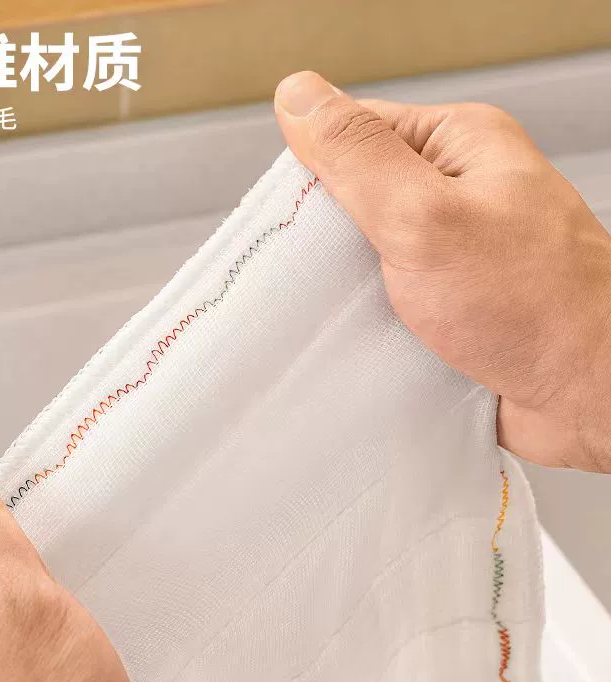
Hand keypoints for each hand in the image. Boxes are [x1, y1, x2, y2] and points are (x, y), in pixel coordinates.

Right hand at [275, 71, 610, 471]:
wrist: (587, 396)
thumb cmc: (537, 306)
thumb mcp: (427, 217)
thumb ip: (359, 156)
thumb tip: (299, 96)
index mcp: (458, 147)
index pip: (354, 132)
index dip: (311, 170)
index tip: (290, 216)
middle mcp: (456, 195)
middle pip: (354, 197)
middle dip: (324, 238)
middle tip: (314, 272)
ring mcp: (451, 252)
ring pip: (365, 256)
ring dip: (341, 286)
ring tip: (338, 310)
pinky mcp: (445, 304)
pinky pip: (384, 300)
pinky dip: (364, 319)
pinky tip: (357, 336)